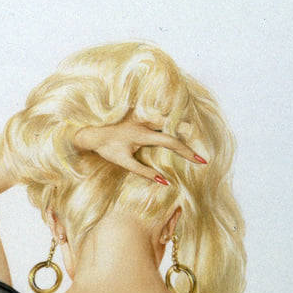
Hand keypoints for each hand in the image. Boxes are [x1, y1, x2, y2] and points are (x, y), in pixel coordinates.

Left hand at [73, 119, 206, 182]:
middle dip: (189, 136)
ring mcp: (142, 113)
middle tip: (202, 149)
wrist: (90, 130)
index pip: (171, 142)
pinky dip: (170, 120)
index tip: (201, 160)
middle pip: (174, 125)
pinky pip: (159, 114)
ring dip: (181, 125)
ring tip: (195, 135)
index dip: (187, 152)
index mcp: (143, 134)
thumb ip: (144, 172)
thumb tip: (164, 182)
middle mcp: (145, 120)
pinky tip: (178, 125)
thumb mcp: (124, 163)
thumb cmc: (106, 148)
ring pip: (167, 117)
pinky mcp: (139, 111)